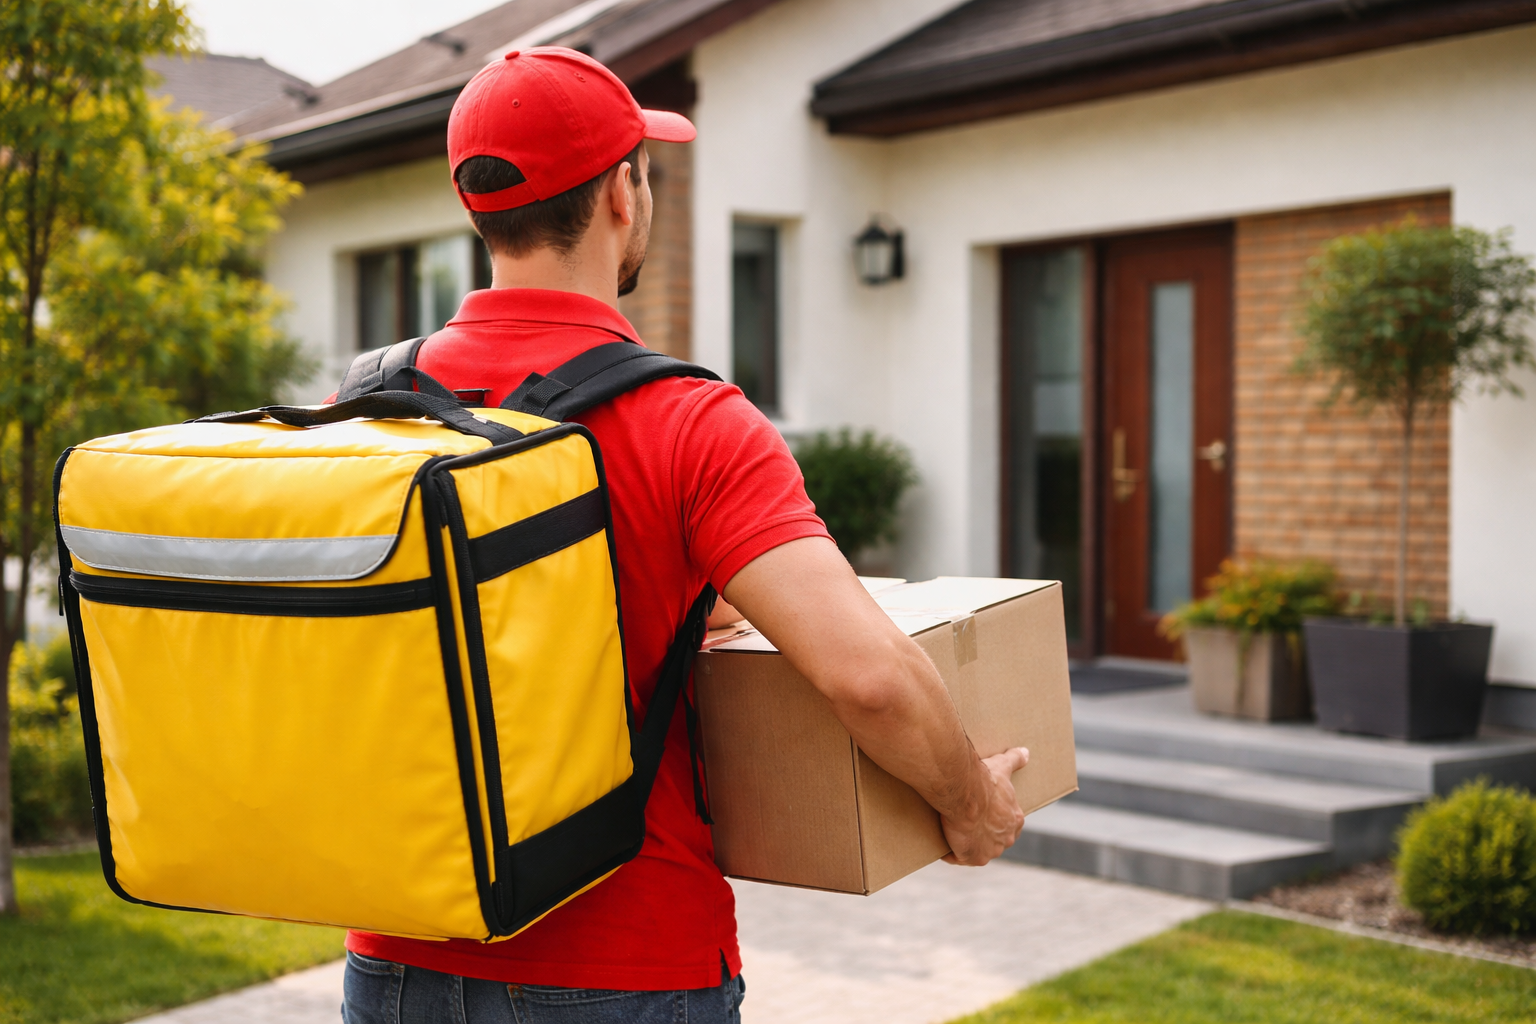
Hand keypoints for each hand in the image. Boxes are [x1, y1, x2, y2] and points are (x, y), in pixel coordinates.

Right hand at [941, 747, 1028, 865]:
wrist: (966, 794)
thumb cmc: (985, 780)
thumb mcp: (1002, 766)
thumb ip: (1015, 760)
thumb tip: (1026, 752)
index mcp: (1015, 820)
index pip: (1007, 825)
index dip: (994, 820)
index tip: (981, 813)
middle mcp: (1006, 839)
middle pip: (994, 840)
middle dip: (982, 835)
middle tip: (964, 822)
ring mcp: (991, 851)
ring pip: (978, 851)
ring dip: (967, 845)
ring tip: (952, 833)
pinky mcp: (973, 858)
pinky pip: (959, 858)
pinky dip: (950, 854)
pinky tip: (942, 844)